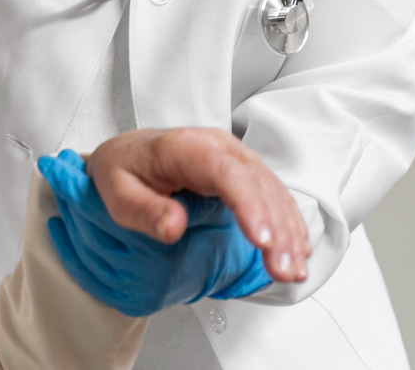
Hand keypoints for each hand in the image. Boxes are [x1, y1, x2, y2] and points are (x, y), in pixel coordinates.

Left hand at [40, 150, 272, 316]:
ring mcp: (233, 156)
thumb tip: (173, 227)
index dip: (248, 205)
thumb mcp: (118, 194)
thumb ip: (144, 211)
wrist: (125, 154)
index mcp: (183, 147)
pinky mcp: (243, 170)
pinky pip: (273, 194)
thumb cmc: (122, 171)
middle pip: (256, 183)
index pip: (224, 172)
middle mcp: (215, 146)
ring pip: (272, 189)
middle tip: (283, 269)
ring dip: (288, 230)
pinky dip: (288, 222)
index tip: (262, 240)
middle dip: (277, 228)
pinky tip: (296, 249)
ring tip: (293, 269)